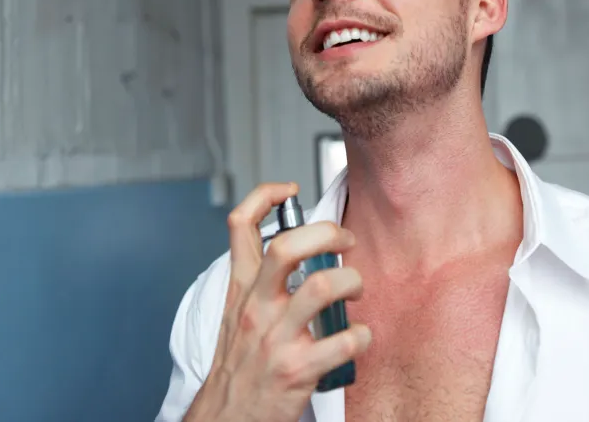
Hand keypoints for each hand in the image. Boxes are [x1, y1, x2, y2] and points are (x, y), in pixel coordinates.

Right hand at [184, 182, 371, 421]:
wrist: (226, 418)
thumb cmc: (241, 364)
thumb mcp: (237, 313)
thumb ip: (261, 280)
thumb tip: (300, 247)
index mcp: (242, 289)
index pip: (239, 226)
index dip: (265, 196)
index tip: (290, 189)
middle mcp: (256, 308)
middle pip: (287, 246)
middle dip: (328, 233)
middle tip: (346, 240)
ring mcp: (276, 338)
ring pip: (323, 287)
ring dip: (353, 281)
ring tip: (357, 288)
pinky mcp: (297, 370)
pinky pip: (344, 341)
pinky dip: (362, 335)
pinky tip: (358, 337)